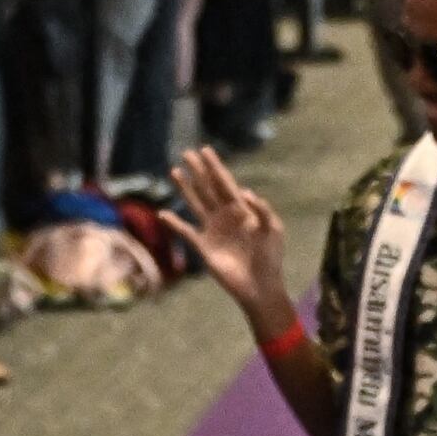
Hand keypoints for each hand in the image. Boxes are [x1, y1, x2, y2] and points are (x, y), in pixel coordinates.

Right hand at [171, 147, 289, 318]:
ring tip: (174, 172)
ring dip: (185, 188)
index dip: (215, 166)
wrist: (260, 285)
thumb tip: (246, 192)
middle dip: (197, 171)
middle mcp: (224, 215)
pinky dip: (175, 224)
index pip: (225, 183)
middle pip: (208, 188)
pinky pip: (186, 232)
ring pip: (195, 203)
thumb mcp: (272, 230)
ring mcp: (213, 230)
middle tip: (186, 153)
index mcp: (241, 209)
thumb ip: (262, 211)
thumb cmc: (270, 257)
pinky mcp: (204, 247)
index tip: (205, 150)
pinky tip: (164, 214)